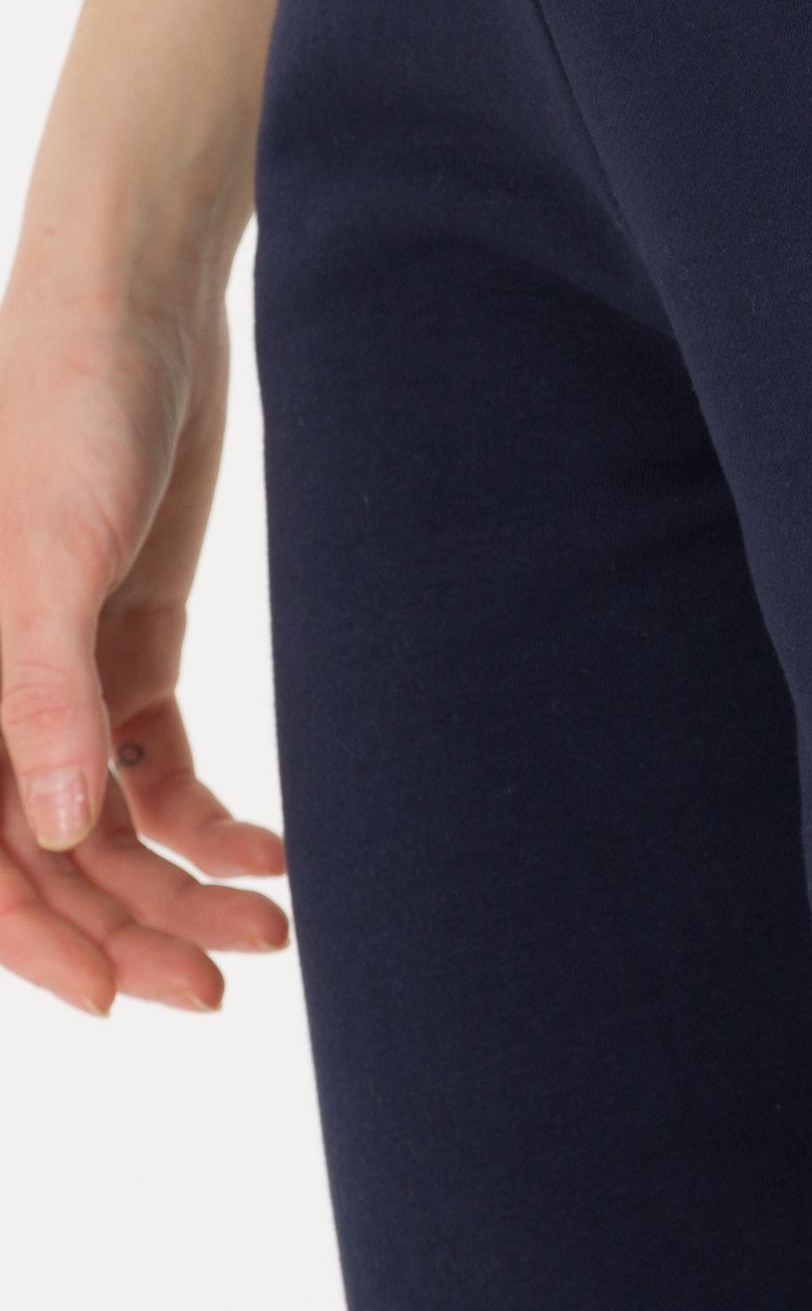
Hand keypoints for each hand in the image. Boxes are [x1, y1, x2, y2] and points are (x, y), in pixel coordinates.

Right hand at [0, 281, 286, 1015]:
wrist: (137, 309)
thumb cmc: (66, 409)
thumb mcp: (54, 555)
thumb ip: (43, 693)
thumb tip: (64, 833)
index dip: (40, 942)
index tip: (120, 1001)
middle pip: (54, 857)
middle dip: (130, 929)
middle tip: (223, 982)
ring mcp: (60, 676)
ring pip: (110, 826)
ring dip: (181, 885)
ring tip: (271, 927)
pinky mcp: (125, 646)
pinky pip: (157, 767)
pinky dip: (208, 818)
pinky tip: (268, 850)